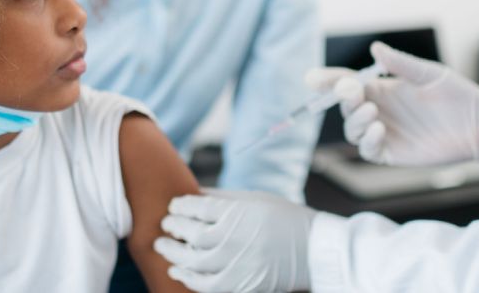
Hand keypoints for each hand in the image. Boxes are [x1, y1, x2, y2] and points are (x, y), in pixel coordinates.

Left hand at [153, 189, 314, 292]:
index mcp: (237, 213)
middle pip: (190, 233)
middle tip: (165, 226)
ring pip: (193, 261)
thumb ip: (224, 198)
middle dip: (173, 228)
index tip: (174, 206)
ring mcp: (237, 263)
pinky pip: (207, 285)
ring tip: (163, 247)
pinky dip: (189, 279)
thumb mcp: (256, 199)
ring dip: (174, 254)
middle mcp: (233, 238)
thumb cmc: (286, 219)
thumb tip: (195, 194)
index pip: (196, 208)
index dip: (180, 206)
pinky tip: (178, 272)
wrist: (315, 250)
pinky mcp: (241, 284)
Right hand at [306, 41, 478, 165]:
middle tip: (352, 90)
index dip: (328, 81)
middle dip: (342, 98)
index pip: (347, 84)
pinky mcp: (393, 154)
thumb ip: (401, 64)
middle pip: (344, 106)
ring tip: (372, 111)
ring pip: (351, 129)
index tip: (312, 78)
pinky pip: (369, 151)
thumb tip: (375, 48)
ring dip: (353, 120)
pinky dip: (367, 141)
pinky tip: (378, 130)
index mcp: (382, 89)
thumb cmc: (456, 94)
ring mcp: (384, 133)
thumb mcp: (429, 73)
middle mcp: (379, 111)